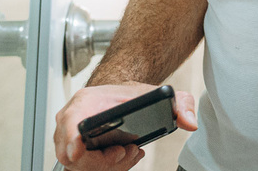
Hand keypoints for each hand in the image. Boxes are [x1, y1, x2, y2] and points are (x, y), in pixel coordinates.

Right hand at [54, 83, 197, 169]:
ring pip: (81, 166)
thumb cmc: (129, 96)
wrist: (118, 95)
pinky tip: (122, 156)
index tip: (80, 151)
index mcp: (85, 102)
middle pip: (76, 155)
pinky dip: (106, 167)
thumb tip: (190, 121)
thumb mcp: (157, 94)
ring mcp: (67, 138)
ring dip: (108, 165)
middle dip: (104, 160)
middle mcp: (70, 121)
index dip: (72, 140)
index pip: (70, 124)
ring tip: (128, 152)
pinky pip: (84, 169)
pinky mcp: (72, 152)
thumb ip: (180, 104)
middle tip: (124, 151)